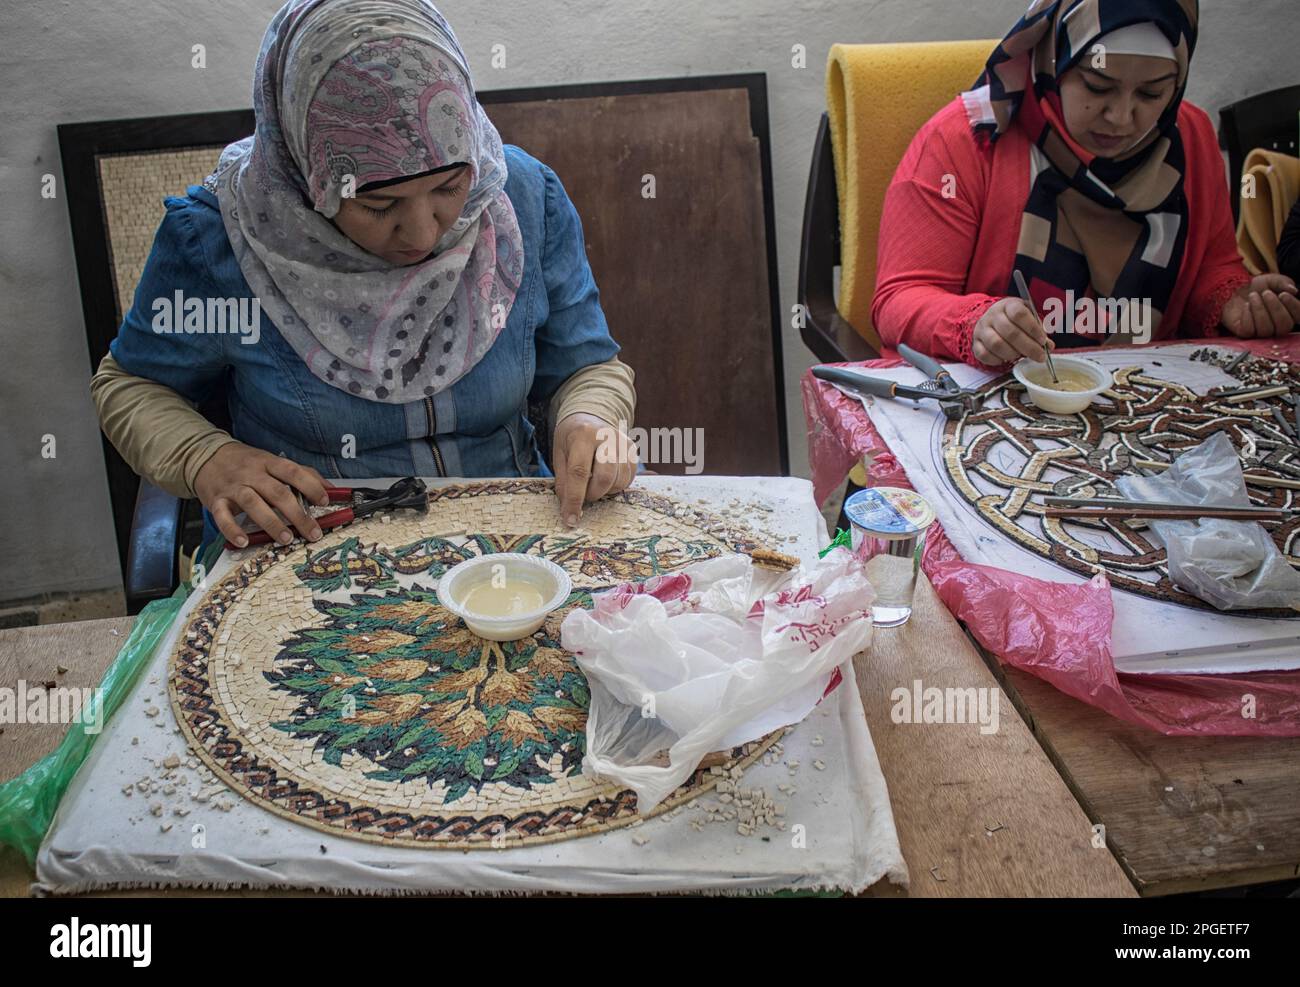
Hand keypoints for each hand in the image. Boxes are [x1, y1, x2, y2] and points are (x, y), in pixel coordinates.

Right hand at [194, 442, 329, 547]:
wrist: (205, 456)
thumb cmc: (247, 463)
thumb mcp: (273, 461)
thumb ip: (302, 473)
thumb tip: (331, 489)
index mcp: (268, 462)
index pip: (293, 472)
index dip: (310, 486)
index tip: (324, 501)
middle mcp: (252, 473)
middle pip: (277, 492)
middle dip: (297, 514)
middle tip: (312, 532)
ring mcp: (233, 487)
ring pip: (253, 503)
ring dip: (271, 522)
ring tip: (287, 539)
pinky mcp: (216, 500)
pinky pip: (223, 516)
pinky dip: (232, 530)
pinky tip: (244, 541)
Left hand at [551, 413, 637, 526]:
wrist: (591, 416)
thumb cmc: (572, 438)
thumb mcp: (559, 454)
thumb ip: (564, 480)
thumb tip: (569, 508)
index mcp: (583, 435)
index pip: (579, 472)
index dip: (574, 499)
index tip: (571, 519)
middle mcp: (607, 437)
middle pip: (605, 478)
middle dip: (593, 495)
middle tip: (584, 494)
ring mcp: (623, 443)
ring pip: (619, 481)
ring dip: (605, 491)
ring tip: (594, 483)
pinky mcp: (633, 450)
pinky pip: (629, 479)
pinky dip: (615, 486)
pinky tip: (605, 479)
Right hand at [972, 297, 1052, 366]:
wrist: (990, 320)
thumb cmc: (1014, 320)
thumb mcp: (1028, 317)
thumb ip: (1039, 331)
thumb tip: (1049, 346)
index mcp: (1008, 305)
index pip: (1019, 314)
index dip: (1033, 329)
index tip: (1043, 340)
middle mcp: (992, 316)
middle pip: (1010, 332)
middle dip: (1028, 347)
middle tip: (1040, 356)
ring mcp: (981, 330)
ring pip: (997, 344)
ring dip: (1013, 354)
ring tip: (1021, 356)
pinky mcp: (975, 343)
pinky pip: (985, 355)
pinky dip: (998, 360)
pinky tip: (1007, 359)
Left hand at [1220, 274, 1299, 337]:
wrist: (1236, 291)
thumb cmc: (1258, 288)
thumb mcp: (1272, 280)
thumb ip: (1283, 283)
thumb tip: (1293, 290)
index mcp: (1290, 313)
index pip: (1298, 316)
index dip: (1293, 307)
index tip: (1283, 294)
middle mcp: (1278, 326)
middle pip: (1284, 326)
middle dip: (1275, 308)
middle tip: (1266, 293)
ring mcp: (1262, 332)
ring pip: (1266, 329)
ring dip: (1259, 310)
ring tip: (1253, 296)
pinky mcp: (1246, 333)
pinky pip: (1249, 330)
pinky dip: (1247, 316)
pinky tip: (1246, 306)